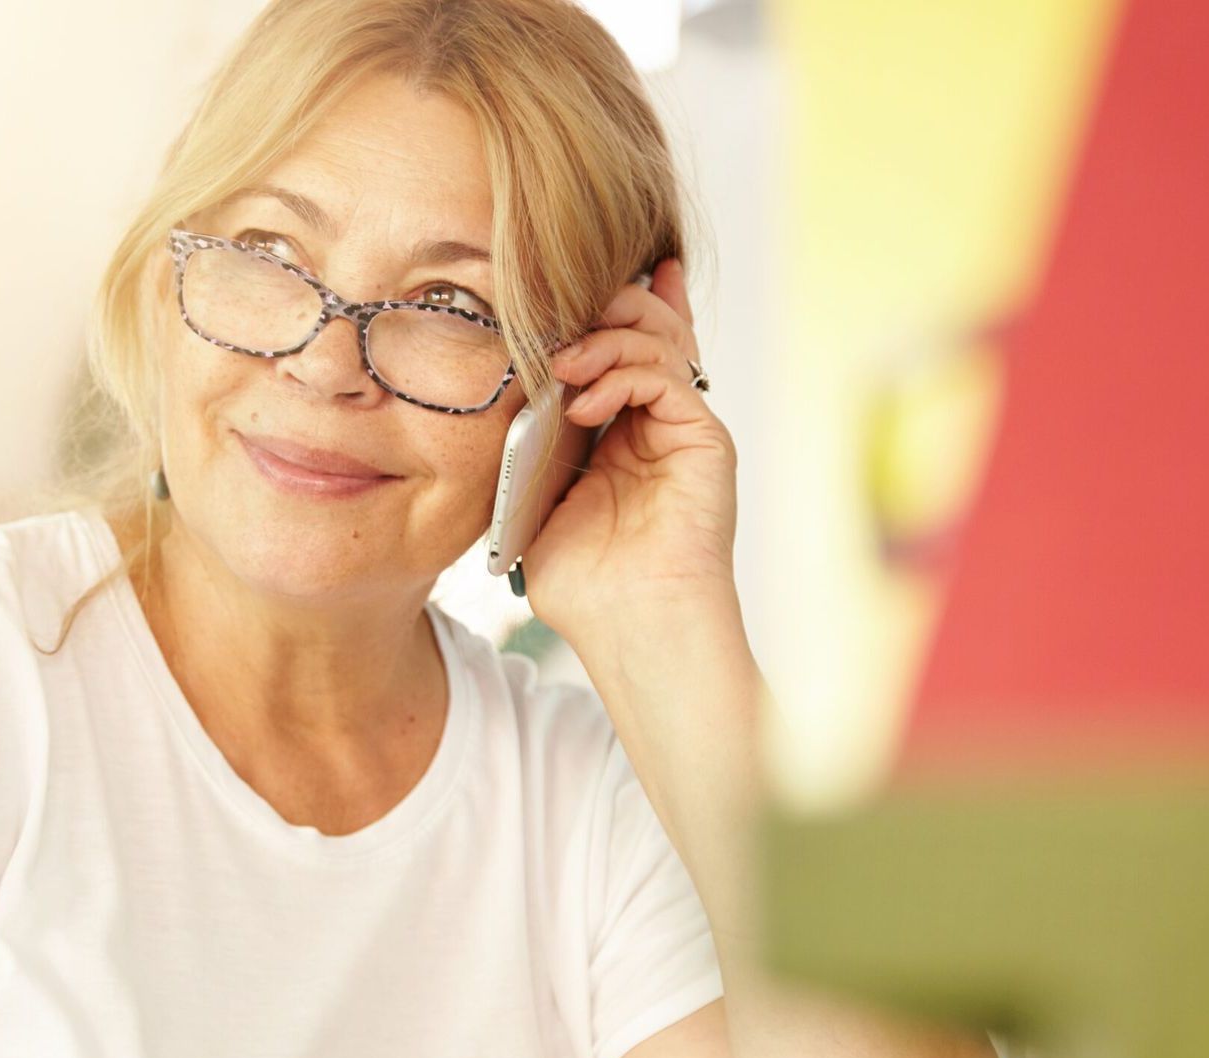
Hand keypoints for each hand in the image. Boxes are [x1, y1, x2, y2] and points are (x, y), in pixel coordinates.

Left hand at [520, 258, 739, 654]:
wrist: (632, 628)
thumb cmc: (585, 586)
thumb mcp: (536, 505)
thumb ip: (530, 451)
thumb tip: (504, 400)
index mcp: (621, 435)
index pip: (617, 351)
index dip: (598, 311)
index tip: (555, 279)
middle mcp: (659, 424)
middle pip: (645, 328)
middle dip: (601, 307)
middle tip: (555, 311)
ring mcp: (685, 429)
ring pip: (658, 340)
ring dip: (603, 338)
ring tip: (562, 366)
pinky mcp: (705, 439)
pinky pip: (668, 375)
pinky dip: (622, 374)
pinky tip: (582, 402)